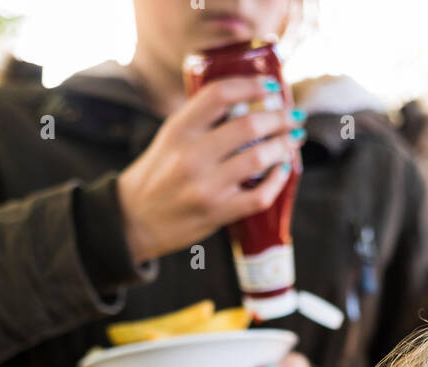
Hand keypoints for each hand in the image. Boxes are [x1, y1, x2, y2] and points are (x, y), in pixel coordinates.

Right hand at [116, 76, 304, 262]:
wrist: (135, 219)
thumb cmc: (158, 175)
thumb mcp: (170, 137)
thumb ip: (201, 121)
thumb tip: (248, 103)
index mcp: (178, 129)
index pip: (219, 94)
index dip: (251, 85)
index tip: (271, 85)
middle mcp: (191, 156)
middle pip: (248, 126)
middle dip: (279, 118)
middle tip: (292, 117)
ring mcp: (205, 187)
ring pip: (258, 159)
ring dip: (283, 147)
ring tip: (292, 140)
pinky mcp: (217, 213)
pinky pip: (259, 196)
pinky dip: (277, 182)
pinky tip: (282, 171)